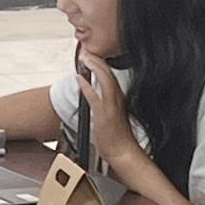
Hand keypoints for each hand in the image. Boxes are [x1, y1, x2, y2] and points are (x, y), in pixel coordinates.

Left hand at [76, 50, 142, 169]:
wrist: (124, 153)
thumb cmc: (118, 137)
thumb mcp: (114, 115)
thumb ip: (107, 102)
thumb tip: (95, 93)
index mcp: (119, 98)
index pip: (111, 75)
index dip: (101, 63)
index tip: (92, 55)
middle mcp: (117, 99)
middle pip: (108, 73)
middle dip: (97, 59)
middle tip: (86, 51)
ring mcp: (111, 106)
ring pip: (104, 79)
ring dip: (94, 67)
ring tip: (84, 57)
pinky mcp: (104, 114)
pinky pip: (94, 97)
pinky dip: (86, 86)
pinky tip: (79, 78)